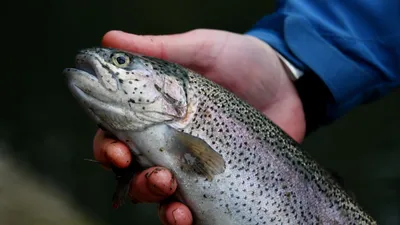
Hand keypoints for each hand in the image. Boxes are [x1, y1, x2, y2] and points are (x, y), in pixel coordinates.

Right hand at [93, 29, 305, 224]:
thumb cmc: (241, 60)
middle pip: (133, 172)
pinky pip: (194, 208)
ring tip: (174, 203)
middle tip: (158, 176)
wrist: (287, 84)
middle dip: (136, 182)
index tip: (117, 151)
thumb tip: (109, 40)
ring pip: (159, 195)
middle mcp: (170, 143)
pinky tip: (186, 216)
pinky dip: (181, 217)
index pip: (117, 134)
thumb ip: (158, 49)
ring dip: (158, 202)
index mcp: (157, 113)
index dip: (108, 146)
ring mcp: (194, 165)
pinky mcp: (219, 181)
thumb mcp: (201, 49)